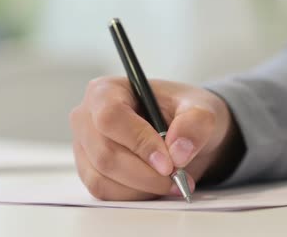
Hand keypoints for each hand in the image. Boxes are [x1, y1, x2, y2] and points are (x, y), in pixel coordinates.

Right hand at [70, 77, 239, 199]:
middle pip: (105, 154)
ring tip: (173, 183)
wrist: (183, 133)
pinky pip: (104, 192)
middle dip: (145, 174)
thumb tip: (178, 150)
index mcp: (107, 91)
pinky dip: (134, 196)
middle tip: (177, 178)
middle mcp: (87, 118)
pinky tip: (155, 187)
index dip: (139, 142)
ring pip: (103, 178)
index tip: (168, 162)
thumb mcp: (201, 110)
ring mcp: (85, 147)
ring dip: (142, 188)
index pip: (111, 117)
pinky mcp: (89, 171)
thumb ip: (195, 124)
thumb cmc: (184, 114)